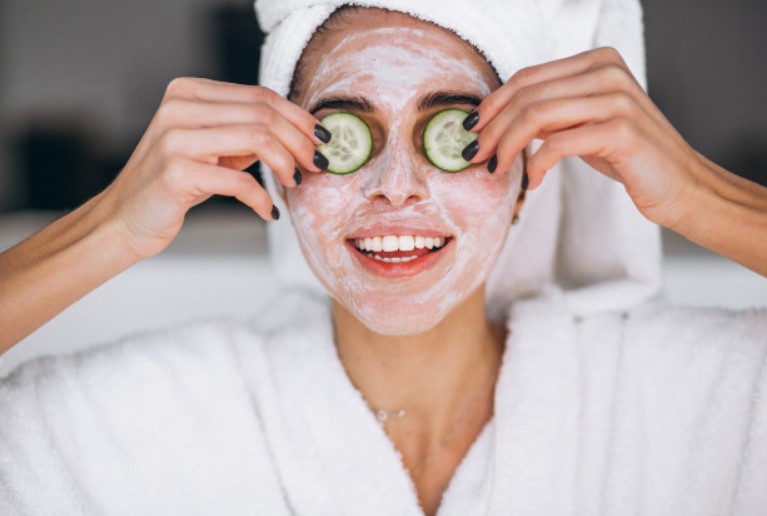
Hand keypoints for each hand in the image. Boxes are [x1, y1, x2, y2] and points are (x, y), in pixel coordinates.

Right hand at [100, 77, 328, 257]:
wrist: (126, 219)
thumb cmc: (174, 184)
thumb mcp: (212, 148)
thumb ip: (245, 133)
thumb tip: (302, 133)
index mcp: (189, 92)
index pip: (260, 96)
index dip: (298, 117)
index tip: (322, 139)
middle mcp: (180, 107)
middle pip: (263, 115)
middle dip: (300, 141)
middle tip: (316, 165)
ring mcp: (176, 138)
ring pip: (257, 138)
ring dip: (286, 164)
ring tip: (295, 183)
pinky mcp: (177, 171)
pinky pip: (240, 181)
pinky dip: (262, 198)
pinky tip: (267, 211)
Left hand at [464, 47, 766, 276]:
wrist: (680, 185)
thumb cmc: (628, 156)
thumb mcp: (585, 124)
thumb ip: (551, 111)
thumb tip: (496, 117)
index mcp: (598, 61)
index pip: (528, 77)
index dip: (493, 103)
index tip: (472, 129)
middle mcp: (607, 72)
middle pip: (526, 94)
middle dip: (492, 127)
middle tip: (474, 154)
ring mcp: (616, 99)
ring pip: (536, 115)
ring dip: (506, 145)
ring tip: (495, 168)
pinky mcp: (621, 131)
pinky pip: (557, 143)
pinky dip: (536, 164)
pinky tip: (532, 180)